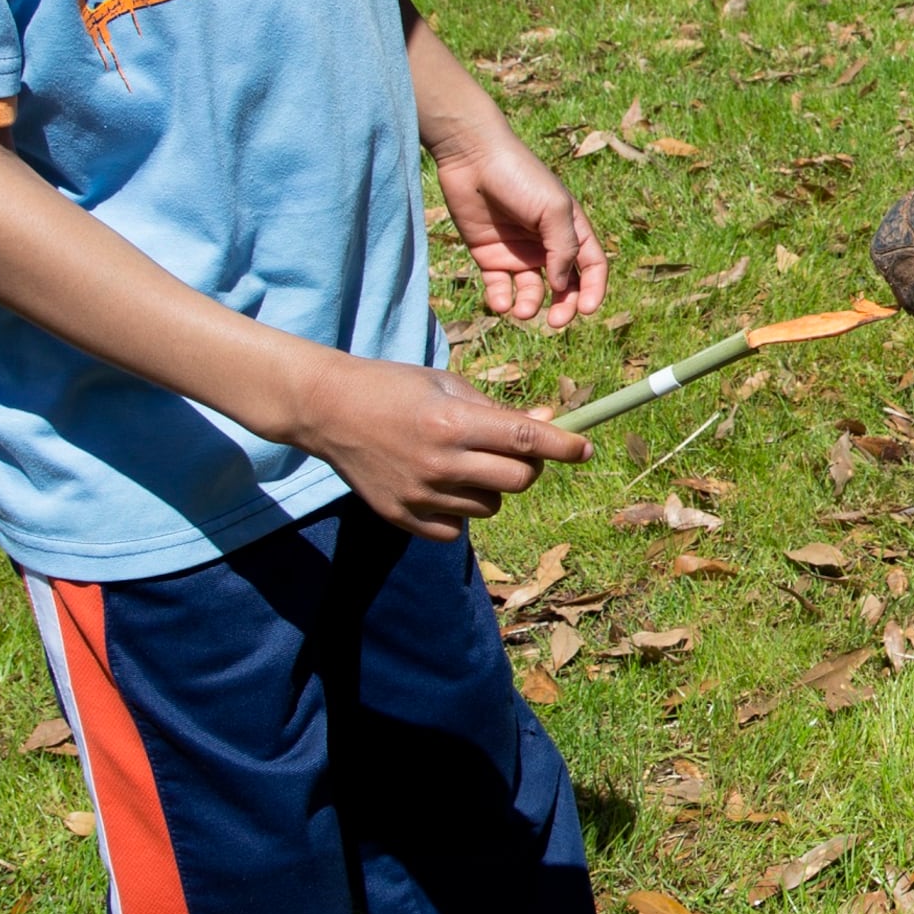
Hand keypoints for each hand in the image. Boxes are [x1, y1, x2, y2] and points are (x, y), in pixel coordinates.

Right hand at [289, 351, 587, 537]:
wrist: (328, 410)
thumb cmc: (395, 388)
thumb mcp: (448, 385)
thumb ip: (498, 411)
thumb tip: (549, 430)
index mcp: (452, 423)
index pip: (525, 441)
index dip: (564, 447)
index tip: (586, 449)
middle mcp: (439, 463)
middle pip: (518, 480)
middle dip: (529, 466)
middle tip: (516, 452)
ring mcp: (420, 495)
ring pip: (491, 505)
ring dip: (491, 486)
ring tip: (464, 462)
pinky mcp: (403, 517)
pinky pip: (458, 528)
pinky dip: (461, 510)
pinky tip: (443, 485)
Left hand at [432, 124, 604, 331]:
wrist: (471, 157)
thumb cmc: (520, 176)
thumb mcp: (554, 208)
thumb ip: (564, 248)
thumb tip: (564, 285)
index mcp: (571, 229)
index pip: (592, 267)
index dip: (594, 290)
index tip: (588, 310)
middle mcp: (546, 244)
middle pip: (565, 285)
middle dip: (564, 306)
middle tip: (555, 322)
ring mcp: (517, 251)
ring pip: (532, 291)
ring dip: (531, 305)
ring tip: (521, 310)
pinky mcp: (488, 255)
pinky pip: (499, 287)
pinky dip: (501, 299)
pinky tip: (501, 301)